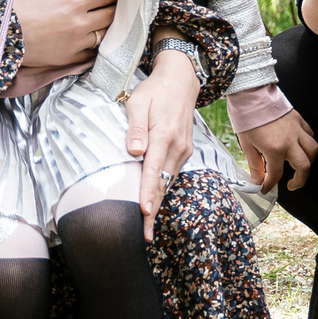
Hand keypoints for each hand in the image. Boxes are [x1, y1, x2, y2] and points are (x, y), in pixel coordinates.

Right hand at [11, 0, 114, 70]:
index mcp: (75, 3)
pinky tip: (92, 40)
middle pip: (111, 16)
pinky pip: (91, 53)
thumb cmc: (18, 7)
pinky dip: (95, 46)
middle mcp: (80, 24)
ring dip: (107, 28)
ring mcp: (76, 43)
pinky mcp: (69, 58)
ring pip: (104, 35)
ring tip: (105, 23)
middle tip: (115, 6)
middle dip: (115, 9)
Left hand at [124, 50, 200, 239]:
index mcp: (164, 136)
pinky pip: (172, 175)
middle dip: (154, 212)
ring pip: (169, 182)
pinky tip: (155, 203)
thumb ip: (135, 128)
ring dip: (158, 204)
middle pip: (164, 184)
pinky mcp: (183, 151)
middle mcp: (177, 147)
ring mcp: (183, 150)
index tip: (145, 213)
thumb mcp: (138, 102)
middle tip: (145, 237)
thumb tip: (134, 151)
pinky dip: (163, 190)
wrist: (181, 81)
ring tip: (148, 228)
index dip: (148, 193)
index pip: (153, 170)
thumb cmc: (154, 91)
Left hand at [237, 110, 317, 191]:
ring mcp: (297, 130)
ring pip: (313, 150)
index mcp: (274, 148)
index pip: (276, 174)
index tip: (265, 189)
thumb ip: (255, 165)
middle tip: (292, 185)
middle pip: (304, 166)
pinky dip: (307, 143)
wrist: (251, 94)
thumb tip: (257, 181)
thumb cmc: (247, 118)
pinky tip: (299, 146)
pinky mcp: (299, 120)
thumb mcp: (247, 145)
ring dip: (308, 161)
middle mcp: (290, 141)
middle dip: (299, 181)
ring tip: (299, 165)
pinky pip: (310, 135)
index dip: (270, 185)